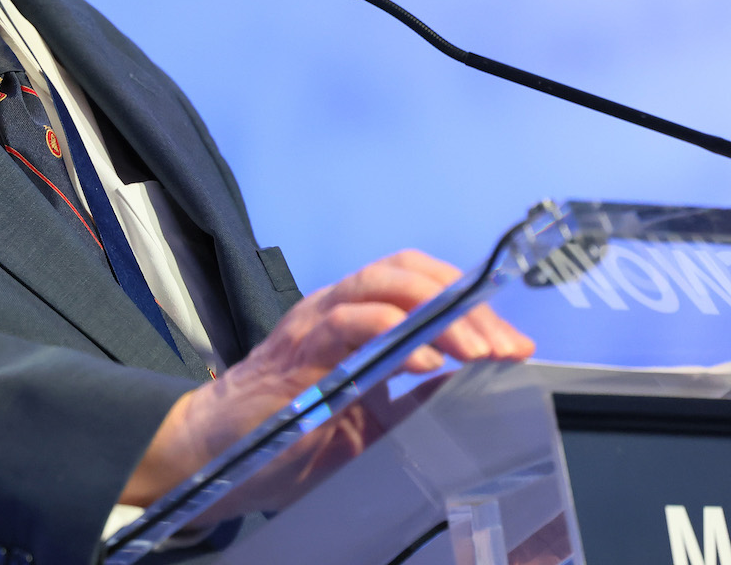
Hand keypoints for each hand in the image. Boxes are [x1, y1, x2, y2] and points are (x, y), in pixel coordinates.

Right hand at [120, 249, 532, 512]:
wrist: (214, 458)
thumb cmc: (288, 437)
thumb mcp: (371, 424)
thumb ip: (415, 404)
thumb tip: (475, 393)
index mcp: (355, 317)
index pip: (423, 284)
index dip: (472, 305)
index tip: (516, 345)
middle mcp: (336, 307)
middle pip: (410, 272)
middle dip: (466, 305)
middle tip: (504, 348)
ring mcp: (315, 322)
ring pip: (384, 285)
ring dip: (441, 314)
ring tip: (478, 351)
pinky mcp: (297, 350)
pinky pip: (351, 324)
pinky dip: (394, 335)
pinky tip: (427, 362)